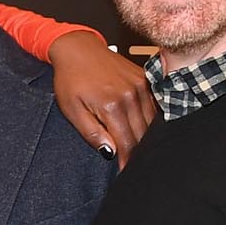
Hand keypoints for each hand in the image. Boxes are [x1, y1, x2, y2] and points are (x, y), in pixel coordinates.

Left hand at [51, 32, 154, 164]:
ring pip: (151, 121)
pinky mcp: (146, 79)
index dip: (128, 161)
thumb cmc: (70, 80)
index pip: (127, 143)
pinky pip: (155, 105)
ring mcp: (142, 85)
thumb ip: (92, 132)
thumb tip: (110, 152)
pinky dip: (152, 120)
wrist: (78, 49)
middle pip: (142, 134)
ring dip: (147, 138)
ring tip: (143, 153)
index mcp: (112, 105)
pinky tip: (148, 131)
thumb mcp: (72, 109)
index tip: (127, 175)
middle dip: (139, 153)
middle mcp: (131, 95)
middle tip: (137, 168)